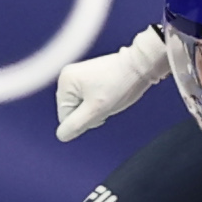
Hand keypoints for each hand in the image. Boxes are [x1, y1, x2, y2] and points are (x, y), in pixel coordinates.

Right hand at [54, 24, 171, 141]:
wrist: (139, 66)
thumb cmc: (120, 85)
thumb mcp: (96, 111)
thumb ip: (75, 125)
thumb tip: (62, 135)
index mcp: (65, 82)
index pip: (65, 117)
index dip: (84, 119)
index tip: (99, 107)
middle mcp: (67, 76)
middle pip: (72, 111)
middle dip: (89, 113)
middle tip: (105, 102)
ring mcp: (77, 75)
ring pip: (80, 106)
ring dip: (94, 108)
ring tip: (108, 96)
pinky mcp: (87, 76)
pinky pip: (86, 98)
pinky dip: (97, 100)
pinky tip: (108, 93)